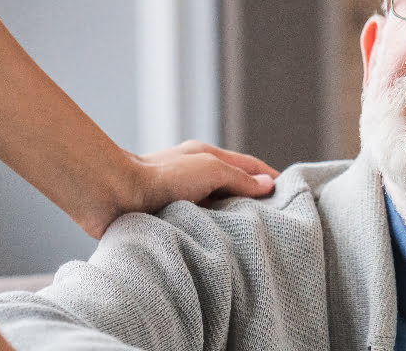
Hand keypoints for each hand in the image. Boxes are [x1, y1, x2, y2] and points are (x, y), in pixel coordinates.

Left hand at [76, 140, 279, 237]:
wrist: (113, 196)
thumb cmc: (160, 177)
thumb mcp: (209, 169)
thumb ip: (239, 178)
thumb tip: (268, 184)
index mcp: (207, 157)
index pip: (250, 166)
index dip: (271, 178)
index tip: (292, 194)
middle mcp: (196, 175)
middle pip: (235, 189)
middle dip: (255, 203)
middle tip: (279, 223)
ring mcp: (183, 198)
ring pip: (218, 210)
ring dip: (233, 221)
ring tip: (254, 240)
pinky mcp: (170, 219)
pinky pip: (200, 226)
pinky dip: (214, 233)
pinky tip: (224, 247)